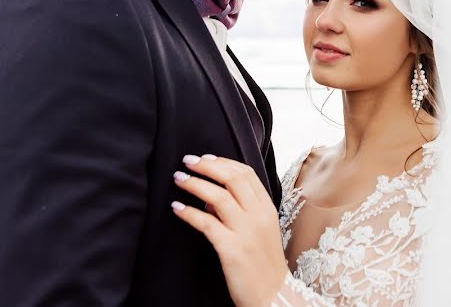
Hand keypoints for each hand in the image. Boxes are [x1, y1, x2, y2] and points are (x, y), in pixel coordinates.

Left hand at [172, 155, 288, 306]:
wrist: (273, 296)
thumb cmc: (263, 264)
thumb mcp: (260, 231)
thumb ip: (241, 211)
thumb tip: (210, 199)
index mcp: (267, 208)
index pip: (246, 173)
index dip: (223, 162)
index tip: (205, 157)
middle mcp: (258, 216)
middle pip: (232, 178)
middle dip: (207, 166)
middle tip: (187, 161)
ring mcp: (246, 232)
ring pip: (218, 197)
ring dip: (195, 184)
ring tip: (179, 179)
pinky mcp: (231, 249)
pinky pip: (206, 223)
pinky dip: (189, 212)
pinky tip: (177, 208)